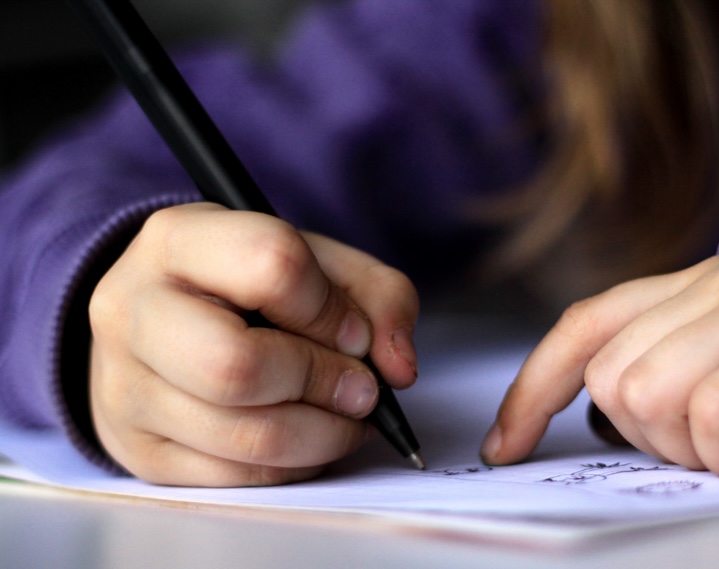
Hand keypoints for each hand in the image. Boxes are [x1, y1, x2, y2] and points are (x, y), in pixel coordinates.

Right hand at [88, 203, 418, 485]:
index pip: (270, 265)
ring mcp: (125, 387)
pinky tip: (310, 436)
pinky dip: (295, 465)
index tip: (355, 333)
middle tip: (361, 388)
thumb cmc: (249, 288)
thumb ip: (380, 297)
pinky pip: (236, 477)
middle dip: (322, 382)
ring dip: (323, 434)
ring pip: (244, 434)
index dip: (332, 309)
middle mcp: (132, 310)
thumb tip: (397, 368)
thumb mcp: (318, 262)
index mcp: (178, 240)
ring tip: (348, 415)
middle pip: (237, 365)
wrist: (162, 324)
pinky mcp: (139, 451)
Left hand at [480, 255, 718, 476]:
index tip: (503, 445)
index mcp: (692, 286)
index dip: (534, 389)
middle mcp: (713, 287)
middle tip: (708, 442)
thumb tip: (600, 419)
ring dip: (691, 448)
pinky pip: (715, 417)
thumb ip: (670, 360)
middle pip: (609, 378)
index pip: (585, 327)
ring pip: (648, 396)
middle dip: (646, 434)